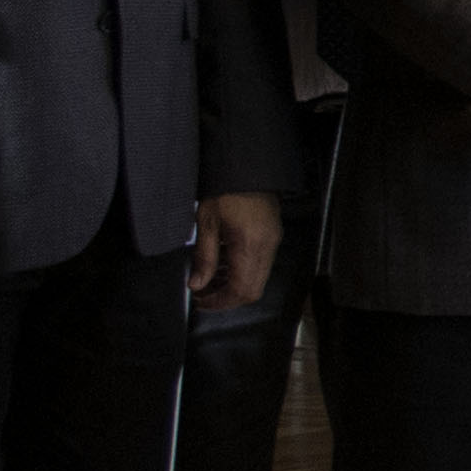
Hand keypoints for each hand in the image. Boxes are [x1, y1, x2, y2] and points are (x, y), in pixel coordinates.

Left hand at [187, 194, 280, 310]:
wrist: (248, 168)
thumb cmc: (226, 191)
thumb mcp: (206, 223)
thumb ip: (204, 257)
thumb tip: (197, 284)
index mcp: (250, 245)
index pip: (240, 289)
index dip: (220, 302)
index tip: (201, 302)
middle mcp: (267, 248)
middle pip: (253, 290)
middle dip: (227, 299)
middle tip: (204, 295)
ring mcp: (273, 243)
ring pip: (258, 280)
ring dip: (234, 287)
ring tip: (209, 281)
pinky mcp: (273, 237)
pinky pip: (260, 266)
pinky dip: (242, 273)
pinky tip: (223, 265)